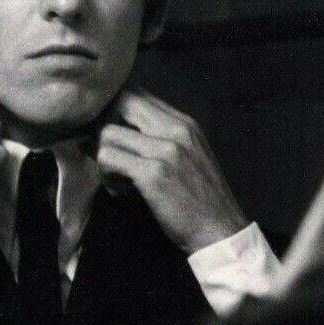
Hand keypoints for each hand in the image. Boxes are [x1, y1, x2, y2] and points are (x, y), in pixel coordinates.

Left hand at [96, 89, 248, 252]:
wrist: (221, 231)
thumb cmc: (202, 201)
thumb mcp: (191, 157)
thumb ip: (165, 138)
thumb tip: (127, 131)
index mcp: (184, 122)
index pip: (138, 93)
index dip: (115, 110)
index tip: (112, 135)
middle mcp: (176, 129)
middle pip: (121, 100)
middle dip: (103, 124)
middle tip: (106, 152)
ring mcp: (165, 149)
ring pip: (107, 132)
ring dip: (102, 156)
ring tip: (116, 178)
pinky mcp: (153, 173)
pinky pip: (109, 158)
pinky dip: (106, 175)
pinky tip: (120, 191)